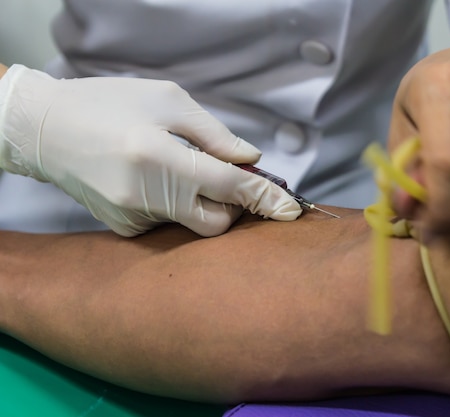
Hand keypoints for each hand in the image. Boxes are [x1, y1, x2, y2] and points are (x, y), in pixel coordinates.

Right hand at [0, 65, 300, 235]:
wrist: (45, 129)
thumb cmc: (109, 103)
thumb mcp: (166, 101)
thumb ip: (214, 135)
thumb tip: (251, 160)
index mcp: (161, 159)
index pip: (230, 188)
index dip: (266, 198)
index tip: (292, 209)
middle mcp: (146, 198)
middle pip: (217, 223)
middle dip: (234, 207)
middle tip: (230, 179)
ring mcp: (132, 219)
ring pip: (191, 224)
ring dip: (202, 203)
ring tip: (177, 168)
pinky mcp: (122, 229)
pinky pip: (166, 225)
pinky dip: (175, 207)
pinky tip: (154, 181)